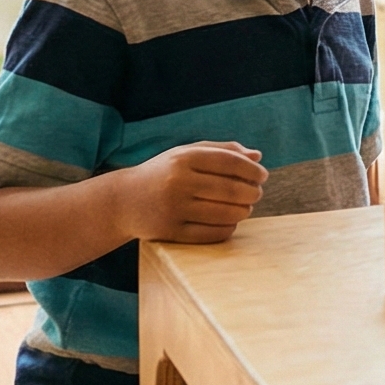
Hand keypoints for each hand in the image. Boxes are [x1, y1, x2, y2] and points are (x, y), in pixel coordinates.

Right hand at [115, 141, 266, 242]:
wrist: (122, 201)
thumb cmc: (163, 173)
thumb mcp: (186, 154)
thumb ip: (222, 151)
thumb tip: (257, 156)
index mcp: (183, 159)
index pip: (229, 162)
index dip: (251, 170)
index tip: (262, 175)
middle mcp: (177, 182)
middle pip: (230, 189)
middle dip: (251, 192)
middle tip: (256, 193)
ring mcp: (173, 209)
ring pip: (224, 213)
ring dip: (243, 211)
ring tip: (245, 207)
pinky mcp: (169, 232)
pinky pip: (210, 234)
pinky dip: (227, 229)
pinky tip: (230, 222)